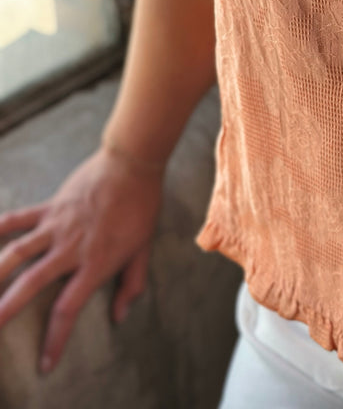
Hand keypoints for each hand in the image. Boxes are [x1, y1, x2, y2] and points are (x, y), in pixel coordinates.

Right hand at [0, 145, 164, 374]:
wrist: (132, 164)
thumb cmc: (141, 207)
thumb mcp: (143, 249)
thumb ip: (132, 284)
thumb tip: (120, 317)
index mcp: (96, 262)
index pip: (68, 308)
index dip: (55, 339)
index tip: (45, 364)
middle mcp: (71, 248)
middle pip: (32, 283)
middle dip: (6, 309)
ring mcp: (57, 225)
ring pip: (17, 252)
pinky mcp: (50, 206)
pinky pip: (18, 219)